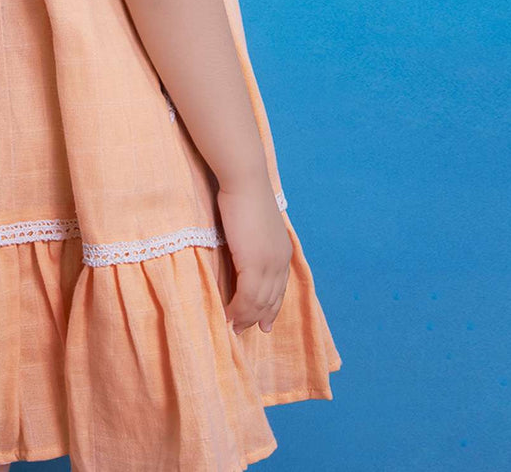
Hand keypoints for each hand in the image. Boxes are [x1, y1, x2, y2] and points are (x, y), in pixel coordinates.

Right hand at [217, 180, 291, 335]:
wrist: (244, 181)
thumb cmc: (243, 195)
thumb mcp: (252, 225)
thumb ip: (251, 243)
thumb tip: (242, 253)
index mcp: (282, 251)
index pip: (279, 288)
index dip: (272, 308)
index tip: (264, 323)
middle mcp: (280, 260)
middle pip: (270, 299)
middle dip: (258, 317)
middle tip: (243, 330)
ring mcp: (269, 264)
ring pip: (259, 302)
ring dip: (245, 317)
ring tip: (233, 327)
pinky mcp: (255, 263)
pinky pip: (247, 297)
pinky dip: (238, 310)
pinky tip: (228, 315)